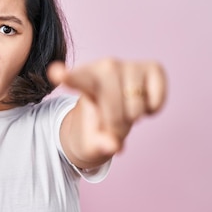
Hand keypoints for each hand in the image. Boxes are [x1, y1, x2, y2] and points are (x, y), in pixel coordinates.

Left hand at [48, 58, 166, 161]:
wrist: (113, 112)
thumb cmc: (97, 124)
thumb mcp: (90, 140)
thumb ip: (98, 143)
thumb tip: (113, 146)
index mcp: (83, 80)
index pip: (76, 79)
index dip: (68, 77)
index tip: (55, 73)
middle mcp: (106, 67)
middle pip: (113, 105)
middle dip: (115, 125)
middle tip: (111, 129)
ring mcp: (130, 65)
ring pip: (136, 106)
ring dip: (133, 119)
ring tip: (124, 114)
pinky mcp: (153, 68)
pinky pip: (156, 99)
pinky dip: (152, 110)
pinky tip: (142, 103)